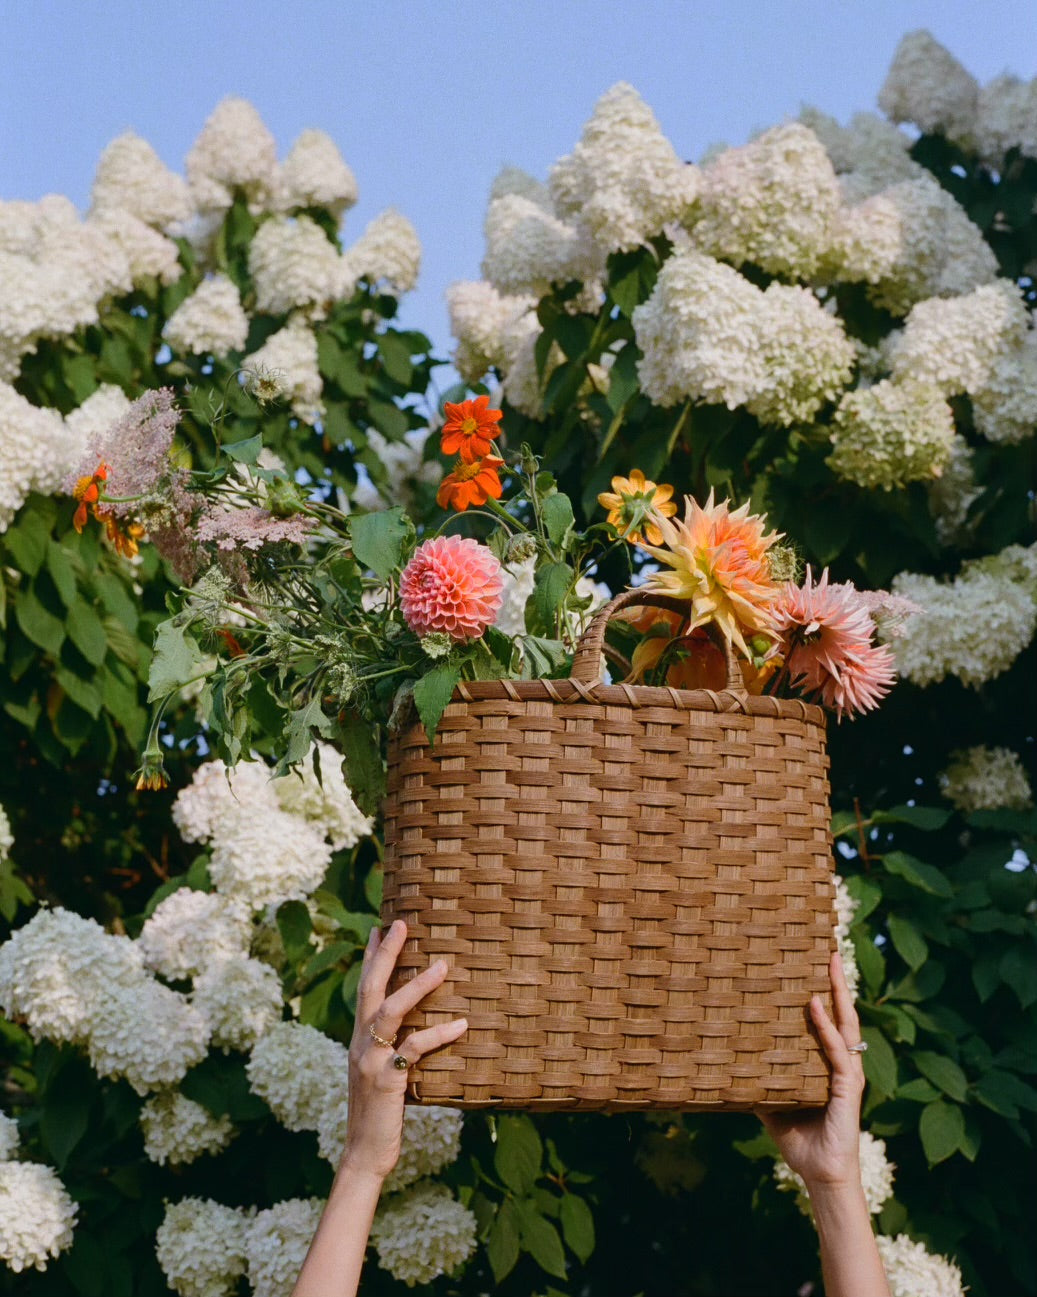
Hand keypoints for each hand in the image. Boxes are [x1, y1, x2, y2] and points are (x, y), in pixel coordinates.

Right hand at [340, 919, 466, 1181]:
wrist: (364, 1154)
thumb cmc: (379, 1115)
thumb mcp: (381, 1074)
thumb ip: (391, 1049)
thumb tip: (416, 1028)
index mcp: (359, 1039)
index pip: (363, 990)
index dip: (370, 959)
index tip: (379, 928)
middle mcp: (360, 1044)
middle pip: (370, 988)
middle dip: (385, 954)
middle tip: (400, 924)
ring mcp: (370, 1060)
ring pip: (391, 1011)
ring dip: (417, 986)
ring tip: (442, 965)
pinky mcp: (386, 1079)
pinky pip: (414, 1048)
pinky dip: (439, 1033)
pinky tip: (461, 1024)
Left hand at [757, 951, 865, 1191]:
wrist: (820, 1175)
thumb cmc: (800, 1140)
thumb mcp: (772, 1104)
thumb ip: (758, 1082)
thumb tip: (727, 1064)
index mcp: (827, 1063)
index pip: (830, 1020)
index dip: (827, 991)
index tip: (817, 961)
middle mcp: (841, 1062)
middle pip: (843, 1013)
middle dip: (837, 981)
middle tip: (829, 948)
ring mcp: (847, 1073)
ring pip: (846, 1024)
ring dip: (838, 992)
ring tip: (830, 963)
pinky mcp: (847, 1087)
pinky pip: (836, 1051)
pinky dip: (825, 1027)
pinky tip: (815, 1006)